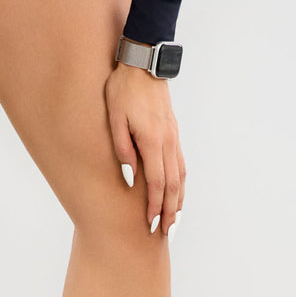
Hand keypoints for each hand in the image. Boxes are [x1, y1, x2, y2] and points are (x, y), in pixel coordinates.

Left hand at [104, 58, 184, 238]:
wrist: (143, 64)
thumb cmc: (123, 89)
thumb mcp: (114, 117)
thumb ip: (122, 146)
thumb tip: (131, 173)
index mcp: (152, 140)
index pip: (157, 182)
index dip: (155, 206)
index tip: (151, 223)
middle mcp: (167, 141)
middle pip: (173, 184)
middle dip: (170, 210)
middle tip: (166, 232)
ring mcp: (173, 136)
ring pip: (180, 175)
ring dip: (179, 199)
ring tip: (175, 218)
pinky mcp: (173, 131)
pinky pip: (180, 162)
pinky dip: (181, 182)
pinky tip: (178, 190)